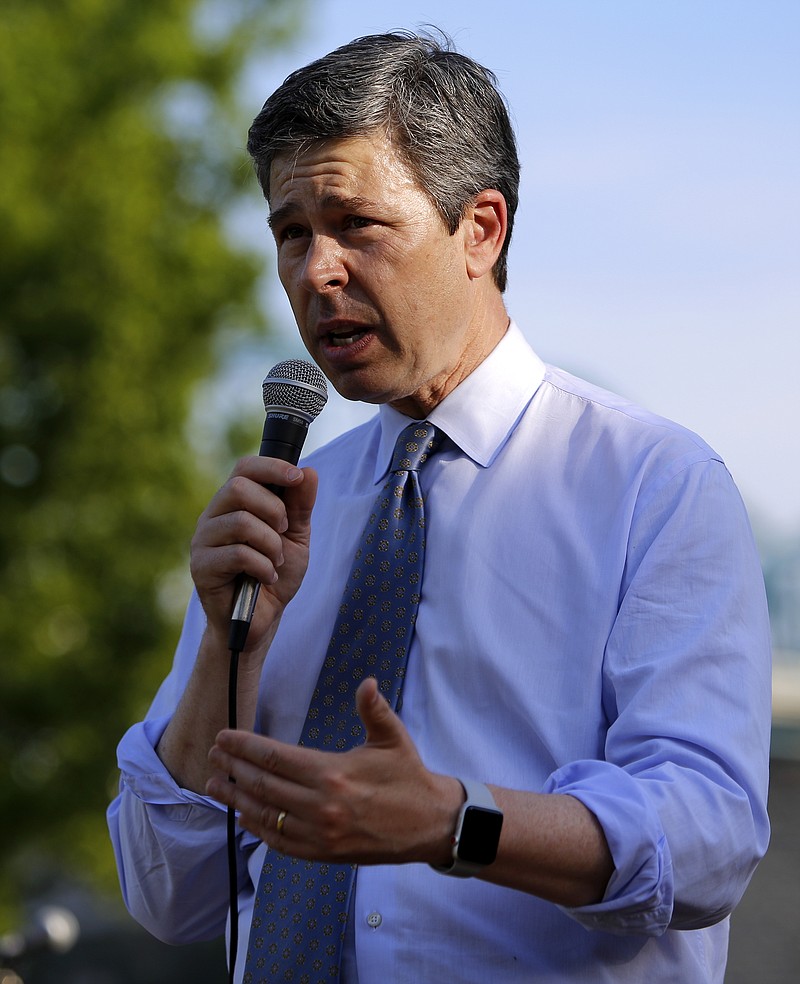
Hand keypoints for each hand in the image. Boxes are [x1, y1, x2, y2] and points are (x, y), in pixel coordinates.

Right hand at [189, 457, 317, 652]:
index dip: (271, 467)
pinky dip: (263, 566)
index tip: (296, 478)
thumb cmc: (274, 575)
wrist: (261, 619)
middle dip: (273, 509)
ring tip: (276, 562)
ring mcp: (203, 541)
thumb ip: (300, 505)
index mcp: (234, 503)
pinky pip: (237, 554)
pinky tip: (266, 577)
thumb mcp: (295, 537)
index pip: (245, 468)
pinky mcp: (201, 567)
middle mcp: (213, 516)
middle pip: (238, 487)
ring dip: (270, 544)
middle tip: (283, 532)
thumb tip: (308, 472)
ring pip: (240, 522)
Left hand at [206, 677, 462, 865]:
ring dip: (236, 799)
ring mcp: (320, 834)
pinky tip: (242, 816)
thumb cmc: (409, 777)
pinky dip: (257, 828)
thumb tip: (367, 683)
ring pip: (266, 815)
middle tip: (213, 755)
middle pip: (263, 785)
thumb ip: (374, 709)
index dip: (245, 747)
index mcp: (334, 773)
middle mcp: (322, 806)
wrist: (430, 824)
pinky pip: (281, 842)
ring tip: (214, 784)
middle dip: (233, 768)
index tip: (224, 737)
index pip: (276, 758)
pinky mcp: (324, 854)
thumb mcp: (393, 738)